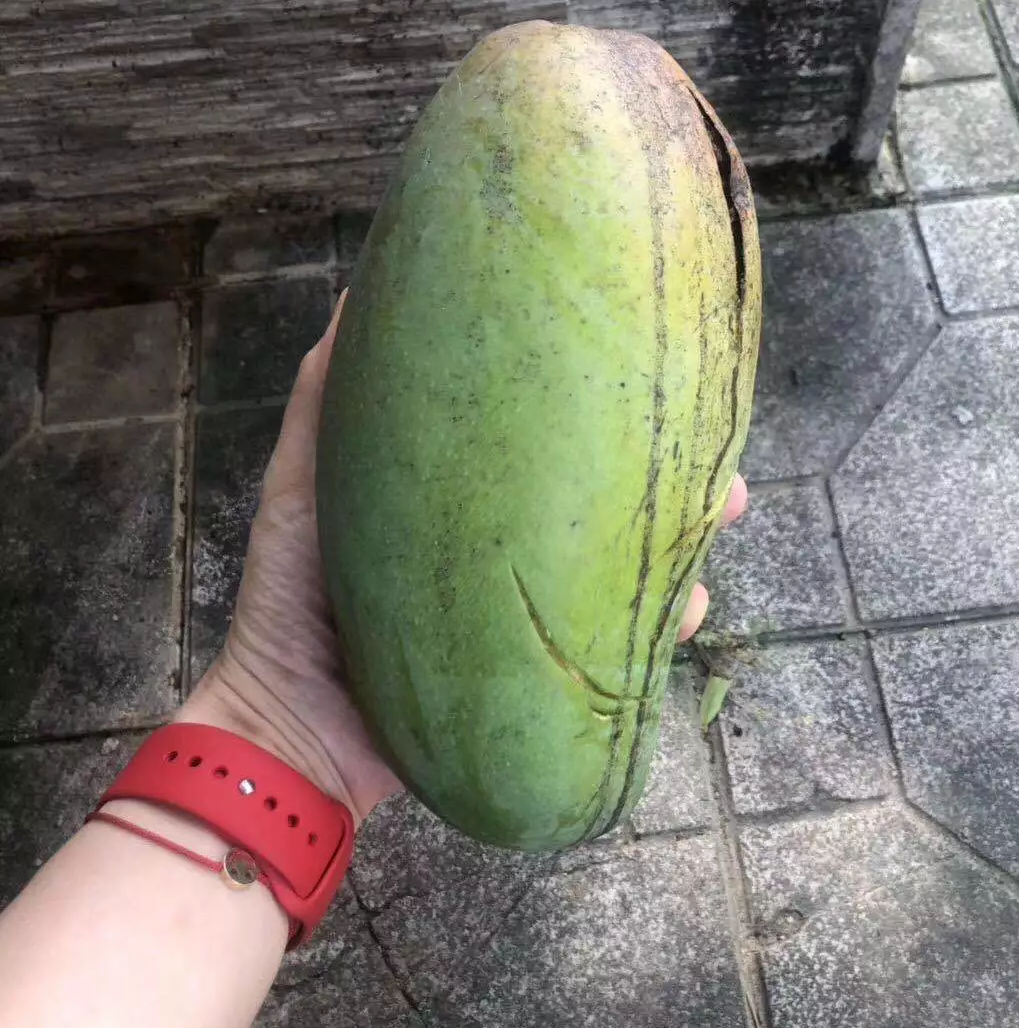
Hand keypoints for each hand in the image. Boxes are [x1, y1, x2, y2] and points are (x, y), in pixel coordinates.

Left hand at [180, 295, 747, 825]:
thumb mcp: (302, 487)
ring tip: (722, 513)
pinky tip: (685, 609)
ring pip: (622, 570)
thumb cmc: (288, 600)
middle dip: (667, 473)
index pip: (547, 447)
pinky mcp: (539, 681)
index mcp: (466, 502)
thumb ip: (322, 404)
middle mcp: (509, 553)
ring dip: (680, 543)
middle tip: (719, 454)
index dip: (601, 410)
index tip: (646, 366)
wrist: (290, 732)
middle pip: (602, 502)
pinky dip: (657, 630)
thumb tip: (357, 295)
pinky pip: (615, 652)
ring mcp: (528, 618)